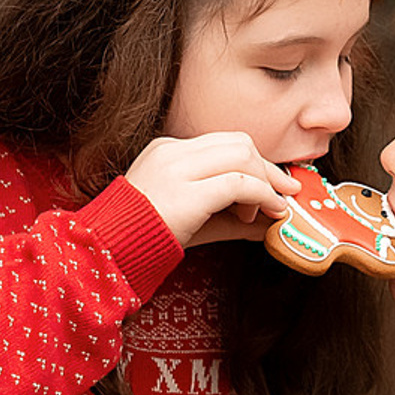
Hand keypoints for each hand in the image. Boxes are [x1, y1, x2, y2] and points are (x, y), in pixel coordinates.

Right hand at [125, 133, 293, 247]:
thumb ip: (233, 218)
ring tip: (270, 209)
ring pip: (242, 156)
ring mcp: (178, 168)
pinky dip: (263, 195)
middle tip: (284, 192)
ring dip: (265, 182)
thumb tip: (272, 224)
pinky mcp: (187, 191)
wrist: (109, 252)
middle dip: (268, 168)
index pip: (224, 144)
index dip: (256, 163)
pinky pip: (239, 183)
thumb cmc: (147, 238)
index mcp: (168, 151)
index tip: (273, 184)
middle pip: (239, 143)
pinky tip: (269, 212)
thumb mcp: (196, 221)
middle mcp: (173, 152)